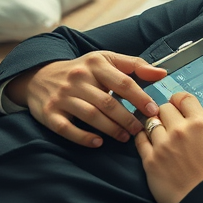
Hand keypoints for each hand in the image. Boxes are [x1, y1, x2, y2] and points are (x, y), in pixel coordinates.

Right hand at [8, 51, 166, 147]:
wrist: (39, 76)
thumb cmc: (82, 70)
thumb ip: (135, 66)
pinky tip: (98, 142)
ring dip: (111, 129)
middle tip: (141, 129)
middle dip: (128, 118)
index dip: (140, 98)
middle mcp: (78, 79)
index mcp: (96, 64)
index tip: (153, 110)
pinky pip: (67, 128)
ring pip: (91, 115)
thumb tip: (162, 73)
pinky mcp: (49, 113)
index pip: (123, 82)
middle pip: (108, 102)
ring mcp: (62, 96)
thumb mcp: (106, 60)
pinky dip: (84, 137)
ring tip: (125, 137)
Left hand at [135, 93, 202, 202]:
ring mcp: (162, 146)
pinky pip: (139, 140)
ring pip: (150, 122)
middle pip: (164, 108)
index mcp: (201, 123)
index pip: (182, 98)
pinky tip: (151, 143)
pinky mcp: (150, 163)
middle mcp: (179, 131)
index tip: (182, 108)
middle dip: (169, 113)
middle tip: (173, 124)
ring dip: (156, 125)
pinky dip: (143, 137)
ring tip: (162, 135)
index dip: (181, 101)